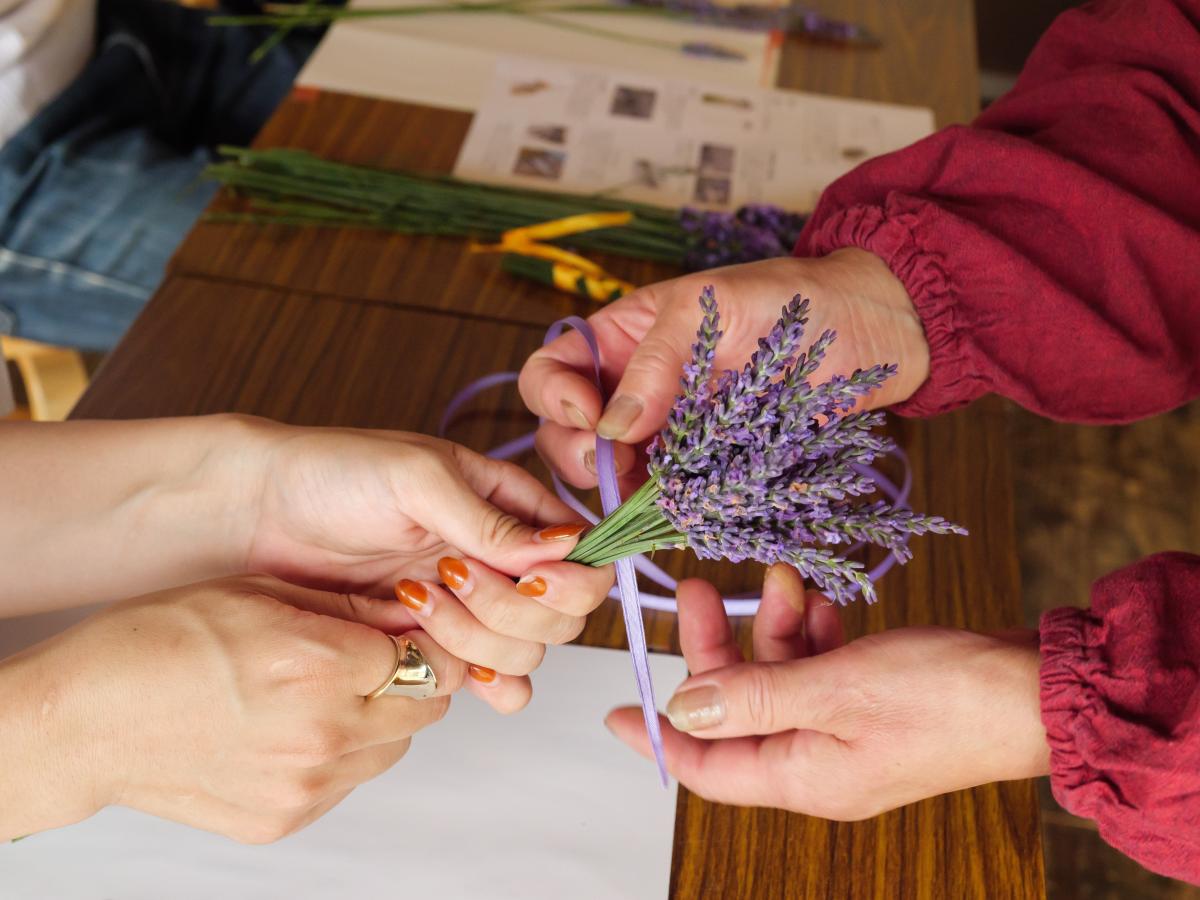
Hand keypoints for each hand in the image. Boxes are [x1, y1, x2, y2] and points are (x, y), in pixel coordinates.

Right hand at [0, 575, 528, 842]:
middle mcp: (321, 731)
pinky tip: (292, 728)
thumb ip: (349, 608)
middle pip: (426, 707)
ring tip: (324, 693)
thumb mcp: (261, 594)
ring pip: (393, 749)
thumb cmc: (162, 641)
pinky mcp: (285, 819)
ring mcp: (305, 785)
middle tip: (375, 659)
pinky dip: (340, 757)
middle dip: (415, 679)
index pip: (426, 655)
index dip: (424, 638)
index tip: (416, 630)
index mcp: (318, 664)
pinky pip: (348, 783)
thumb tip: (413, 611)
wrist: (88, 720)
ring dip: (381, 720)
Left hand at [227, 421, 613, 664]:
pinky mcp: (435, 645)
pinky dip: (482, 683)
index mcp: (510, 506)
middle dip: (512, 608)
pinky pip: (491, 683)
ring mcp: (471, 607)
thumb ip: (491, 519)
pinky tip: (446, 663)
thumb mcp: (417, 478)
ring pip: (527, 653)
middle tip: (450, 577)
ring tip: (413, 600)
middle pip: (561, 615)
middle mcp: (501, 560)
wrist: (256, 518)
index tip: (529, 577)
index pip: (581, 556)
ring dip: (479, 639)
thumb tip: (566, 546)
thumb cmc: (333, 474)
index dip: (569, 579)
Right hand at [519, 250, 929, 489]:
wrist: (870, 331)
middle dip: (575, 454)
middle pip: (565, 432)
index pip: (552, 370)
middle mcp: (633, 389)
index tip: (590, 415)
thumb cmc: (794, 300)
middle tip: (615, 465)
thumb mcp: (714, 308)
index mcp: (622, 337)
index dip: (554, 397)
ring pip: (610, 474)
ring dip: (616, 491)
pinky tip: (677, 512)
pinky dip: (660, 511)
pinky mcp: (703, 471)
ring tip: (651, 493)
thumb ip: (657, 361)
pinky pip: (663, 498)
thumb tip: (610, 426)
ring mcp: (667, 434)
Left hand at [606, 565, 1049, 818]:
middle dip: (715, 648)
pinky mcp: (870, 704)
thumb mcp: (838, 688)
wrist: (1034, 691)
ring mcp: (845, 732)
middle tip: (695, 586)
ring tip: (773, 576)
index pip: (708, 767)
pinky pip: (818, 668)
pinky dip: (809, 631)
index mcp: (804, 776)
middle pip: (737, 708)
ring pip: (777, 679)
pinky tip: (811, 594)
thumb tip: (685, 706)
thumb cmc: (945, 695)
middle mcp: (818, 762)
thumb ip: (755, 696)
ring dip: (769, 626)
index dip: (658, 736)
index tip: (614, 710)